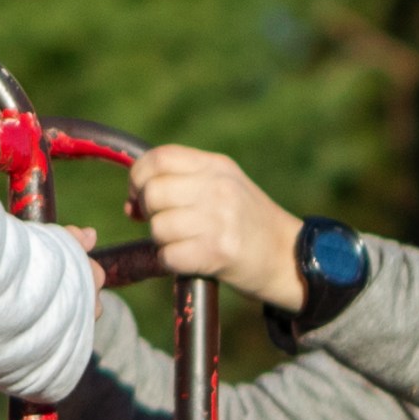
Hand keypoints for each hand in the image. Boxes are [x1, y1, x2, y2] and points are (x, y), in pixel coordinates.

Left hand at [127, 146, 309, 312]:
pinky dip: (171, 261)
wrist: (287, 256)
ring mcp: (220, 219)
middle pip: (153, 192)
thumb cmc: (245, 222)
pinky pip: (168, 255)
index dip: (138, 177)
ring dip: (161, 241)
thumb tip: (132, 199)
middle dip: (148, 212)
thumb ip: (183, 181)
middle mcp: (219, 188)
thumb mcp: (224, 185)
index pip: (159, 158)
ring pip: (158, 226)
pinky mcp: (218, 252)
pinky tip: (189, 259)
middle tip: (164, 223)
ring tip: (184, 242)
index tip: (138, 196)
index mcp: (217, 166)